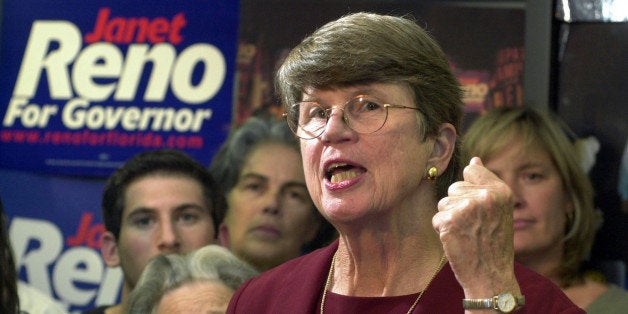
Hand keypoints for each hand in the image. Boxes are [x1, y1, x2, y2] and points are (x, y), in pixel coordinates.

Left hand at [432, 157, 520, 296]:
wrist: (491, 276)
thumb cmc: (494, 244)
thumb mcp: (499, 210)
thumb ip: (487, 184)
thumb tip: (474, 159)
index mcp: (501, 191)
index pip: (471, 170)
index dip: (470, 189)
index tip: (479, 208)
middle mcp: (485, 197)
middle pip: (455, 187)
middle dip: (459, 205)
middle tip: (474, 226)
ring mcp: (466, 209)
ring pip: (444, 202)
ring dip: (450, 217)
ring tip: (467, 233)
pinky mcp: (450, 221)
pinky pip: (437, 217)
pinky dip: (443, 230)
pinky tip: (457, 240)